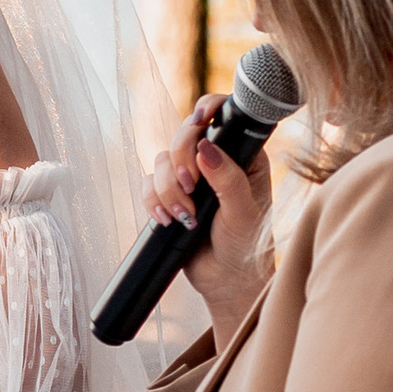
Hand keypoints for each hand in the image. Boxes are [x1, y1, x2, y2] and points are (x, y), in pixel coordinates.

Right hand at [148, 96, 275, 337]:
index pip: (221, 117)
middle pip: (183, 134)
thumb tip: (205, 148)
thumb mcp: (242, 212)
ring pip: (162, 161)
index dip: (206, 111)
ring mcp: (190, 178)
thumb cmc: (244, 246)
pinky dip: (153, 202)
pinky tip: (168, 221)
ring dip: (168, 190)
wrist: (226, 280)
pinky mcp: (170, 195)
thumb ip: (227, 179)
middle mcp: (214, 161)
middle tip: (191, 187)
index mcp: (242, 156)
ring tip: (185, 217)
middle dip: (181, 162)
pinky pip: (148, 184)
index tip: (199, 121)